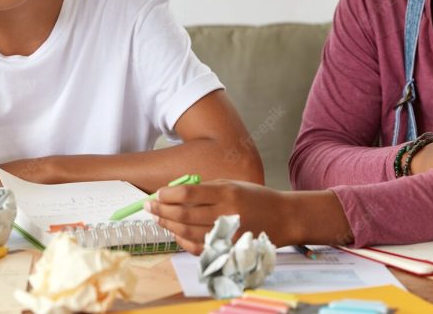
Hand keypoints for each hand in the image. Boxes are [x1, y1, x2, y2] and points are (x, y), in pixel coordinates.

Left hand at [145, 180, 301, 254]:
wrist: (283, 218)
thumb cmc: (256, 198)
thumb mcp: (232, 184)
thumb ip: (205, 189)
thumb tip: (174, 193)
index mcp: (227, 193)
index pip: (188, 194)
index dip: (168, 195)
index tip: (157, 194)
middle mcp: (226, 214)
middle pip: (184, 214)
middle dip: (162, 210)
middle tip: (149, 206)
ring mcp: (226, 234)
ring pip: (187, 231)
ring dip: (168, 224)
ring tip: (158, 218)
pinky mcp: (227, 249)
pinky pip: (198, 247)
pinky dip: (182, 240)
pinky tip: (175, 232)